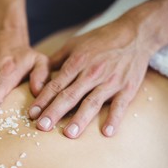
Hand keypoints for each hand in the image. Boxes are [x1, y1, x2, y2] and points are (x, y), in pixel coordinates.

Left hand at [28, 19, 151, 137]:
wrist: (135, 33)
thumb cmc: (100, 40)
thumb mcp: (75, 44)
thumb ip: (56, 60)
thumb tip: (38, 75)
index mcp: (77, 62)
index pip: (56, 85)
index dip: (43, 100)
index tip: (32, 114)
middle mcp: (91, 73)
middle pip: (70, 96)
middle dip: (54, 112)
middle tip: (42, 127)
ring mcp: (110, 81)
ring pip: (92, 102)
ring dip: (80, 119)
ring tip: (69, 134)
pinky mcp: (127, 88)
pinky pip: (120, 105)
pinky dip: (114, 119)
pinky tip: (106, 132)